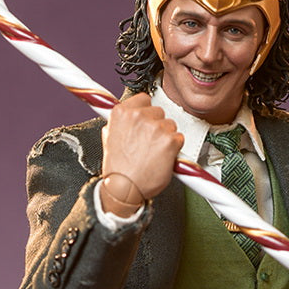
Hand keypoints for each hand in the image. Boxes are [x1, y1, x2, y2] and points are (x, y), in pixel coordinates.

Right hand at [100, 92, 183, 213]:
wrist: (125, 189)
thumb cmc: (118, 170)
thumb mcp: (109, 139)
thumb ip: (120, 124)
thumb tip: (126, 117)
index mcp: (122, 112)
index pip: (144, 99)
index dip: (146, 112)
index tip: (146, 121)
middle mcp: (139, 116)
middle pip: (159, 111)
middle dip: (157, 126)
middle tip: (149, 143)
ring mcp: (156, 127)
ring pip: (171, 125)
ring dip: (166, 137)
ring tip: (154, 153)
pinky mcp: (169, 140)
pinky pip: (179, 138)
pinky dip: (175, 148)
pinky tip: (163, 158)